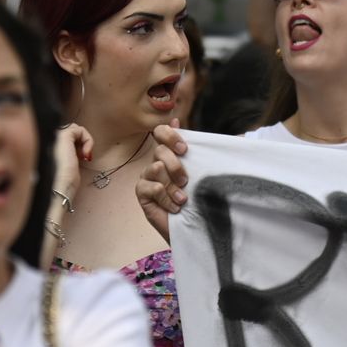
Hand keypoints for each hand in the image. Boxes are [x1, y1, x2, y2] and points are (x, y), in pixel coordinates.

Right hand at [52, 123, 92, 208]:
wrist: (58, 188)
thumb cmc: (63, 183)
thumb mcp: (66, 168)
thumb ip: (69, 157)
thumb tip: (78, 153)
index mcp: (48, 146)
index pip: (66, 139)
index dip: (77, 147)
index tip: (83, 160)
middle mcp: (49, 139)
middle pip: (71, 133)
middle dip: (81, 143)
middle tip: (84, 158)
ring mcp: (55, 135)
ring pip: (75, 129)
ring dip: (85, 141)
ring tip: (85, 156)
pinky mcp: (63, 135)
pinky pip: (80, 129)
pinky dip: (88, 140)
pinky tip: (86, 154)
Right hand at [136, 121, 188, 239]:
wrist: (194, 226)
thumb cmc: (199, 198)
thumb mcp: (204, 172)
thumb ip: (199, 148)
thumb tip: (180, 121)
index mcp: (171, 154)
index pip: (161, 132)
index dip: (170, 136)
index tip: (184, 149)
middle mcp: (157, 162)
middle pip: (160, 151)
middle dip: (176, 166)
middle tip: (186, 181)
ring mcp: (147, 177)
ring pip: (156, 168)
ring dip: (173, 187)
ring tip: (182, 199)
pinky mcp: (142, 193)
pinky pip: (152, 187)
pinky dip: (166, 199)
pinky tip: (174, 208)